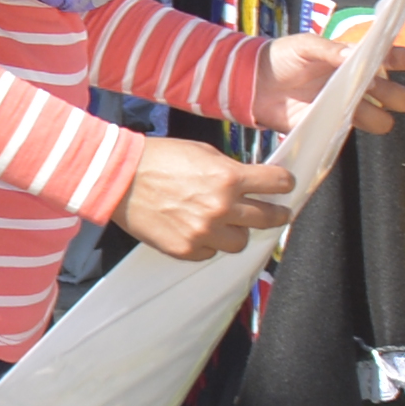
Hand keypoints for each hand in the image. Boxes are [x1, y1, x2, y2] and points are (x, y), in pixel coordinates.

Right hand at [117, 133, 300, 261]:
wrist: (118, 179)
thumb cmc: (158, 159)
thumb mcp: (201, 152)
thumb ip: (230, 169)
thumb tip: (250, 182)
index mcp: (228, 178)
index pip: (276, 183)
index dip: (284, 183)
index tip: (286, 186)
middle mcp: (221, 208)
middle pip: (268, 218)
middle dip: (277, 214)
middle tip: (279, 213)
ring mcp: (204, 232)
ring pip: (240, 242)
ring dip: (236, 231)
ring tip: (222, 222)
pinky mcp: (186, 250)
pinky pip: (211, 252)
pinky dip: (208, 242)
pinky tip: (194, 228)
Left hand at [260, 29, 404, 135]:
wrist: (254, 84)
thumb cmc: (281, 57)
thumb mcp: (304, 46)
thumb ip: (329, 50)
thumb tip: (354, 54)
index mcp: (353, 59)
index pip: (388, 58)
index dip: (404, 59)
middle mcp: (357, 85)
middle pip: (394, 94)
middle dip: (394, 93)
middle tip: (376, 87)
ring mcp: (347, 107)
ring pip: (381, 118)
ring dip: (375, 114)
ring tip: (355, 105)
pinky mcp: (332, 126)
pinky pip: (353, 133)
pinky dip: (353, 130)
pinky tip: (344, 122)